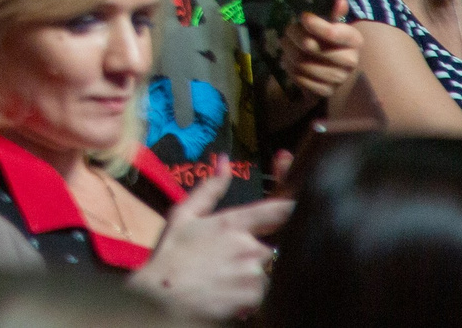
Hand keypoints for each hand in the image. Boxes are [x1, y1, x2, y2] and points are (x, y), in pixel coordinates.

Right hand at [131, 165, 288, 320]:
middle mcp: (248, 247)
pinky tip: (230, 293)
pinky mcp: (255, 298)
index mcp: (233, 223)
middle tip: (233, 261)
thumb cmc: (170, 256)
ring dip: (255, 275)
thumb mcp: (183, 216)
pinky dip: (251, 295)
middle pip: (274, 247)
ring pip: (269, 272)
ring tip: (227, 279)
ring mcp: (254, 274)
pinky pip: (265, 294)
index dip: (293, 208)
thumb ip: (209, 189)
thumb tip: (224, 162)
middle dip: (259, 253)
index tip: (298, 210)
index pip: (280, 210)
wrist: (163, 299)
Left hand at [282, 0, 361, 102]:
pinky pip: (298, 77)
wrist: (336, 70)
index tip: (303, 17)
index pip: (331, 32)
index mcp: (354, 41)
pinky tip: (289, 60)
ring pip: (300, 61)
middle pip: (309, 45)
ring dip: (287, 50)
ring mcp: (338, 79)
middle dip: (293, 34)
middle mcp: (349, 61)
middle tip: (288, 30)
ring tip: (286, 44)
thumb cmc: (331, 41)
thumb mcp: (335, 24)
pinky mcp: (325, 91)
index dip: (313, 24)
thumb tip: (339, 0)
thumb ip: (335, 12)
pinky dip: (289, 67)